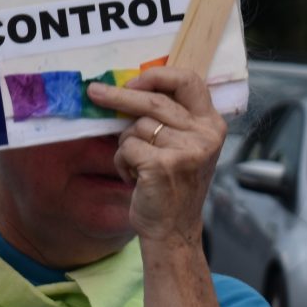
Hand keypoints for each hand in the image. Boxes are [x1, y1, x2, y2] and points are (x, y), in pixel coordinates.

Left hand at [86, 67, 224, 250]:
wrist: (173, 230)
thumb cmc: (172, 185)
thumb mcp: (184, 145)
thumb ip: (170, 117)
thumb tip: (128, 87)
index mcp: (211, 124)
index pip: (189, 80)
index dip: (157, 76)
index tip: (134, 82)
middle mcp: (205, 135)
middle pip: (154, 100)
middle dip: (119, 96)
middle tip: (95, 92)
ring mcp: (186, 151)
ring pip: (137, 126)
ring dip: (127, 144)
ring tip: (139, 166)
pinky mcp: (163, 165)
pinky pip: (127, 147)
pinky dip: (122, 162)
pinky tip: (134, 178)